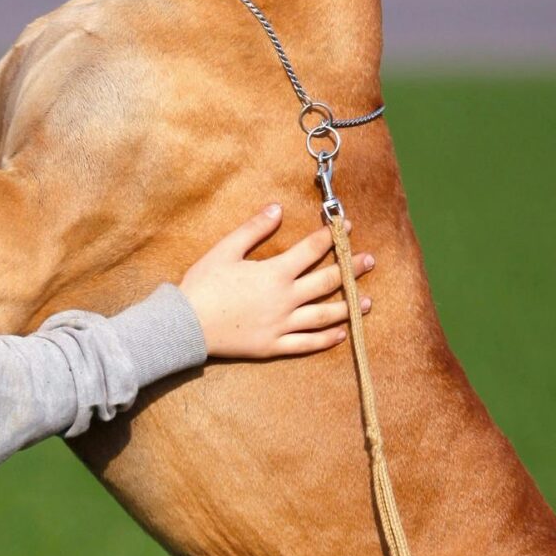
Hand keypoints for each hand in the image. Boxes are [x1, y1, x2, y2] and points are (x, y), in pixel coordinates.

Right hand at [179, 203, 372, 360]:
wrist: (185, 325)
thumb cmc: (202, 285)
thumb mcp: (226, 250)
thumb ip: (254, 229)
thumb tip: (277, 209)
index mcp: (275, 273)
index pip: (312, 251)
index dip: (331, 237)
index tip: (347, 227)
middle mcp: (285, 299)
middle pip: (327, 282)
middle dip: (350, 269)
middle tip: (369, 260)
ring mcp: (282, 325)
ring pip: (323, 315)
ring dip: (349, 307)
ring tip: (368, 301)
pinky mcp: (273, 346)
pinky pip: (306, 344)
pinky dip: (326, 339)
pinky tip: (342, 333)